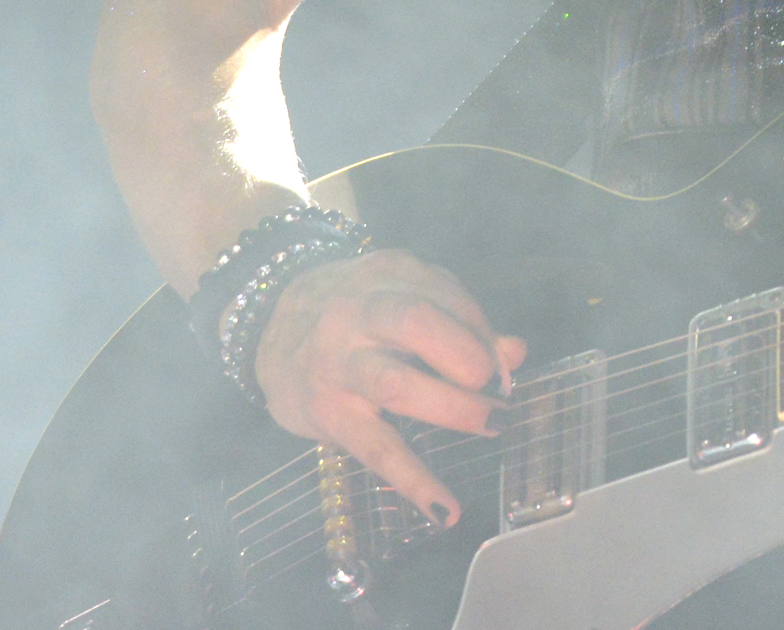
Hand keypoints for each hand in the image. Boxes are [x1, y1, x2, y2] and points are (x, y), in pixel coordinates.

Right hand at [253, 247, 528, 526]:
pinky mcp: (327, 414)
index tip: (502, 361)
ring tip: (494, 424)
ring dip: (455, 407)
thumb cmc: (356, 312)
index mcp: (386, 275)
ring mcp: (338, 365)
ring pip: (396, 384)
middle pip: (416, 324)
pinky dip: (413, 482)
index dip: (482, 330)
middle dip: (468, 355)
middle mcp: (357, 314)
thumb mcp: (403, 295)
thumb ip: (460, 319)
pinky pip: (375, 450)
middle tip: (496, 385)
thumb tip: (515, 353)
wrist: (268, 328)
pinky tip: (445, 509)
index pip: (446, 295)